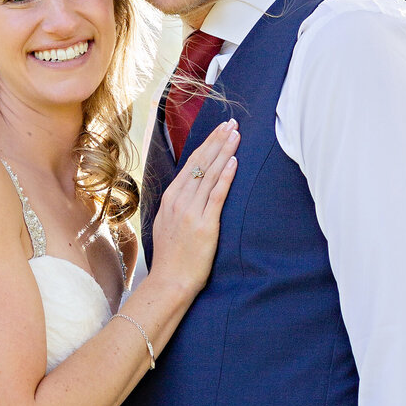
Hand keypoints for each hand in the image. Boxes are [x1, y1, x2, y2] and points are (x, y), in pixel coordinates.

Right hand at [149, 121, 238, 299]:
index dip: (207, 144)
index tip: (220, 130)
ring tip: (237, 135)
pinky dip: (225, 176)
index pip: (191, 163)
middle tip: (232, 123)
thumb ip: (179, 206)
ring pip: (208, 174)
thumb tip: (191, 192)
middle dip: (218, 140)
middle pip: (200, 163)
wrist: (170, 281)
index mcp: (170, 198)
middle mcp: (179, 201)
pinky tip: (233, 161)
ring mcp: (190, 212)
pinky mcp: (204, 225)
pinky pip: (216, 195)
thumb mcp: (169, 224)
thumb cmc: (172, 258)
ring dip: (224, 151)